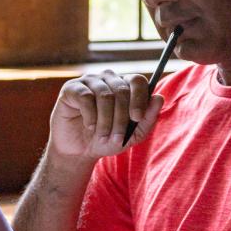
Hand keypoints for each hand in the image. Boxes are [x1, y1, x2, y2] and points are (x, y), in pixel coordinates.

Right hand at [48, 70, 164, 159]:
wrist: (80, 151)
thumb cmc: (107, 140)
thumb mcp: (132, 135)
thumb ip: (148, 118)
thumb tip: (159, 98)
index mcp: (125, 86)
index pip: (137, 80)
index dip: (139, 98)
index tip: (137, 117)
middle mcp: (108, 79)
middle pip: (121, 90)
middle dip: (121, 118)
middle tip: (117, 138)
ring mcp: (89, 81)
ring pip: (105, 96)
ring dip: (106, 121)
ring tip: (102, 136)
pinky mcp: (72, 88)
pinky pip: (86, 97)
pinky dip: (90, 116)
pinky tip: (89, 126)